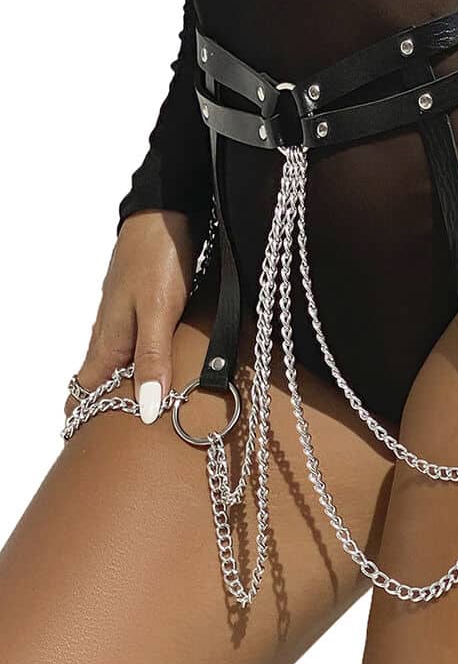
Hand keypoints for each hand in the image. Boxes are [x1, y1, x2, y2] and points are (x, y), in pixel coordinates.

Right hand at [73, 210, 198, 423]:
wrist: (166, 214)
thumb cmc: (158, 260)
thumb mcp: (158, 315)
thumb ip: (152, 360)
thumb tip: (147, 408)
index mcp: (108, 341)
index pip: (85, 391)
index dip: (85, 419)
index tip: (89, 449)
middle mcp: (113, 334)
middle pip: (101, 382)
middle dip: (107, 410)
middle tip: (120, 443)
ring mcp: (128, 320)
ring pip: (119, 364)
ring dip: (128, 389)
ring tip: (144, 414)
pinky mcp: (146, 308)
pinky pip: (137, 346)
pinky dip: (144, 366)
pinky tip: (161, 372)